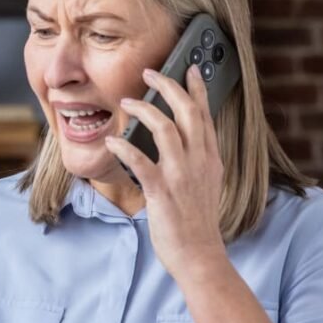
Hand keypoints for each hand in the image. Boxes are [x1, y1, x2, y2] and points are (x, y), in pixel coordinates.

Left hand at [104, 64, 226, 275]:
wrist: (200, 254)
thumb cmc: (197, 221)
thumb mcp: (207, 183)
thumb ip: (197, 160)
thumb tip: (184, 141)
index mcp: (210, 158)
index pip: (205, 114)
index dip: (196, 88)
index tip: (188, 68)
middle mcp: (199, 162)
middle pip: (187, 112)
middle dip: (168, 86)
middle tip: (150, 73)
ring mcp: (181, 176)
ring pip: (166, 129)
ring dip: (145, 110)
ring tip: (127, 101)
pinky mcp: (162, 192)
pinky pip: (141, 162)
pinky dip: (124, 148)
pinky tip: (112, 141)